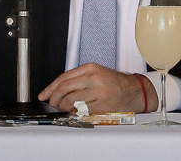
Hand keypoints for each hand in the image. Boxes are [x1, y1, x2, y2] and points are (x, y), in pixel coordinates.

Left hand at [38, 63, 153, 113]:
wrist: (135, 91)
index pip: (63, 77)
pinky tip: (74, 112)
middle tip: (52, 103)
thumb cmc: (114, 83)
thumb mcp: (96, 74)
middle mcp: (94, 78)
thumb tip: (58, 90)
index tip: (44, 95)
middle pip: (65, 87)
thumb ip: (78, 79)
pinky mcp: (104, 104)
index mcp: (90, 68)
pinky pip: (83, 109)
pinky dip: (75, 112)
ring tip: (63, 108)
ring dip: (63, 106)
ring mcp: (99, 91)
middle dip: (54, 98)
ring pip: (72, 99)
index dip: (51, 88)